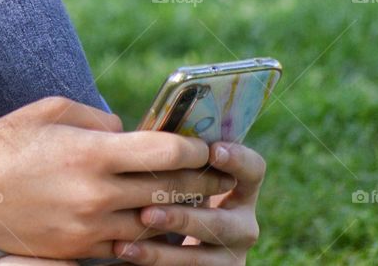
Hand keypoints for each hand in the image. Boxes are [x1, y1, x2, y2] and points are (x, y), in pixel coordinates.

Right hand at [0, 96, 236, 260]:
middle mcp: (97, 194)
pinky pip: (128, 249)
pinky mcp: (78, 251)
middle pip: (168, 191)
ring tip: (198, 203)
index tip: (206, 143)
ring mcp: (89, 228)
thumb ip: (99, 119)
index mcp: (93, 153)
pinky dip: (149, 239)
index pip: (164, 151)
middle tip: (220, 174)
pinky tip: (160, 228)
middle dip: (199, 182)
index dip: (194, 147)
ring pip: (154, 226)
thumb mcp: (52, 110)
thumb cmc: (8, 140)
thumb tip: (129, 131)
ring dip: (180, 214)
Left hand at [113, 141, 265, 263]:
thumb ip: (170, 155)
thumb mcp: (179, 173)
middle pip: (223, 223)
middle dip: (183, 218)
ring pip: (201, 257)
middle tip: (147, 210)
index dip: (239, 159)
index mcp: (240, 189)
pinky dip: (152, 260)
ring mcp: (230, 256)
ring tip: (130, 236)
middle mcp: (242, 225)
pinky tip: (125, 250)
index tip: (213, 150)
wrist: (170, 235)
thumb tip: (124, 125)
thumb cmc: (169, 187)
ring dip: (163, 249)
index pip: (253, 170)